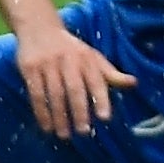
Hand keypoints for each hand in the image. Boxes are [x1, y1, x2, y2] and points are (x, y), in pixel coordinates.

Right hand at [11, 21, 133, 137]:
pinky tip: (46, 126)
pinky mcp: (29, 69)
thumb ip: (111, 73)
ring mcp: (47, 64)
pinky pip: (35, 93)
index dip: (100, 99)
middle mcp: (67, 60)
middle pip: (74, 89)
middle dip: (79, 111)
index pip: (95, 81)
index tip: (104, 118)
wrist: (39, 28)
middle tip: (83, 131)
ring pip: (54, 94)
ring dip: (59, 116)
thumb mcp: (92, 57)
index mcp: (86, 59)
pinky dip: (41, 111)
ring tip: (64, 134)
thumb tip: (134, 83)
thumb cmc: (71, 48)